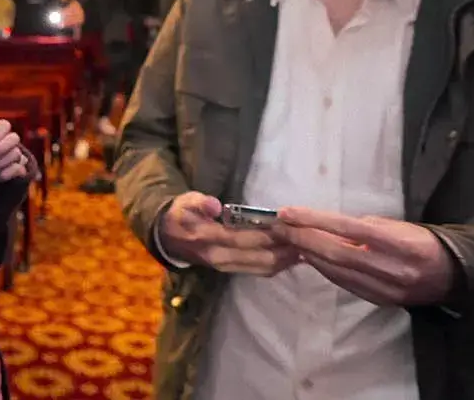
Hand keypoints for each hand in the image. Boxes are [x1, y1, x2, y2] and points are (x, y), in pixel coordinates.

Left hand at [0, 121, 36, 184]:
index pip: (4, 124)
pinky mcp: (22, 170)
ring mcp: (19, 156)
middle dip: (2, 147)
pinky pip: (19, 169)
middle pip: (15, 137)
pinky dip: (6, 173)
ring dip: (2, 162)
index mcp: (1, 134)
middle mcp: (12, 143)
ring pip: (16, 153)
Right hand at [158, 192, 299, 276]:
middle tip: (304, 239)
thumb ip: (199, 202)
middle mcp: (219, 257)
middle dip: (282, 250)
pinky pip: (258, 271)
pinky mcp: (232, 270)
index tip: (286, 226)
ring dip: (284, 260)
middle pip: (257, 258)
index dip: (265, 234)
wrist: (168, 238)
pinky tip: (291, 257)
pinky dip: (277, 265)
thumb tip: (214, 205)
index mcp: (208, 239)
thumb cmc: (181, 215)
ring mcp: (226, 267)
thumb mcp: (185, 202)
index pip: (242, 239)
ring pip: (261, 268)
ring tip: (304, 248)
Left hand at [275, 207, 456, 306]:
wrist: (452, 276)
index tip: (288, 213)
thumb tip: (326, 226)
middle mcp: (394, 270)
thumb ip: (365, 227)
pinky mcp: (381, 302)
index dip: (315, 221)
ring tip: (289, 240)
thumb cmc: (421, 242)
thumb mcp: (398, 226)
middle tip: (280, 227)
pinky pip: (346, 284)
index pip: (349, 229)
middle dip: (304, 239)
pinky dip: (325, 269)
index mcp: (401, 245)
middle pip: (338, 254)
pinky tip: (310, 257)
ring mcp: (387, 290)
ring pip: (338, 272)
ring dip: (309, 255)